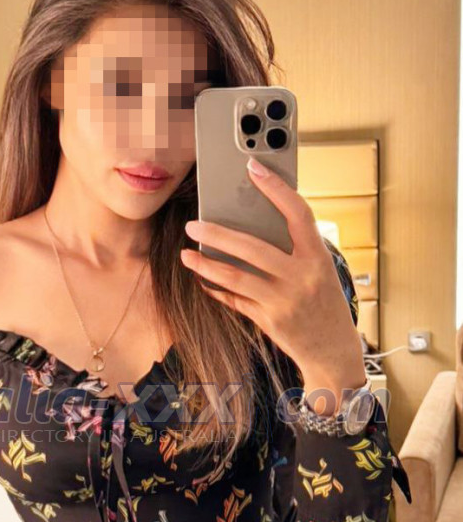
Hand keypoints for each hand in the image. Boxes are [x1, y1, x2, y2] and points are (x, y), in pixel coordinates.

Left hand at [180, 156, 365, 395]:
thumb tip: (254, 225)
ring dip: (206, 265)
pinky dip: (216, 289)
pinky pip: (235, 300)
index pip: (297, 213)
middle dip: (218, 234)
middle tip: (193, 225)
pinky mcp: (269, 321)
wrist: (334, 353)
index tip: (253, 167)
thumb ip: (295, 251)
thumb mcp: (321, 272)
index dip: (275, 188)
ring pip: (236, 276)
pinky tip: (203, 280)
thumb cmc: (326, 305)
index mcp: (318, 257)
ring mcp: (284, 301)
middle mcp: (302, 277)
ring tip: (187, 254)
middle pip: (253, 247)